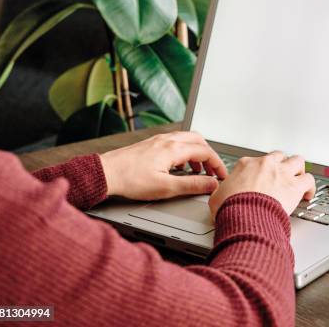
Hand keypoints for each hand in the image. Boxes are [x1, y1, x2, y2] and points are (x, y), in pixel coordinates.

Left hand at [99, 131, 226, 200]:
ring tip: (199, 171)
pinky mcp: (151, 144)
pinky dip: (185, 152)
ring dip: (197, 153)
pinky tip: (180, 167)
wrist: (106, 173)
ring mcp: (158, 140)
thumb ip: (192, 185)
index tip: (222, 176)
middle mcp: (168, 140)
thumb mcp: (166, 188)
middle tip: (214, 172)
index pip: (205, 152)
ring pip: (187, 139)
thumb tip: (211, 185)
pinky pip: (176, 142)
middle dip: (210, 156)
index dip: (218, 164)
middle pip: (199, 141)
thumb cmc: (131, 181)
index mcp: (174, 149)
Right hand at [208, 151, 315, 218]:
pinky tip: (307, 194)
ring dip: (298, 169)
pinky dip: (310, 186)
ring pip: (298, 161)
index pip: (256, 162)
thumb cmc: (231, 207)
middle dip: (281, 165)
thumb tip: (218, 195)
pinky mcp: (294, 186)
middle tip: (281, 176)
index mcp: (246, 165)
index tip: (261, 180)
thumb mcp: (217, 196)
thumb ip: (221, 191)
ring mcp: (282, 173)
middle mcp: (266, 165)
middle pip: (279, 156)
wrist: (244, 215)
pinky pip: (309, 180)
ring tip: (298, 179)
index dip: (260, 171)